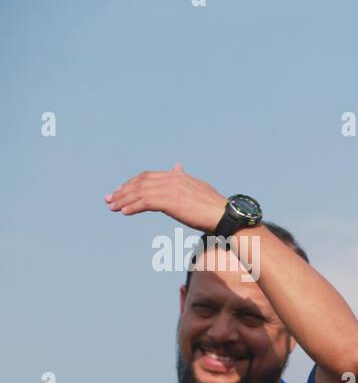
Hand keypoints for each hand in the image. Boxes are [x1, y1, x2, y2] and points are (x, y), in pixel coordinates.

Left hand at [104, 163, 226, 232]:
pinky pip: (145, 203)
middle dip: (123, 190)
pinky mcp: (170, 201)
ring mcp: (170, 189)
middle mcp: (172, 179)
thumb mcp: (197, 186)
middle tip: (109, 199)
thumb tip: (177, 167)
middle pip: (140, 182)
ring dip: (123, 200)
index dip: (131, 183)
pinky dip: (132, 206)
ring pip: (139, 192)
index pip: (147, 176)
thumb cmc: (214, 205)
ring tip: (112, 207)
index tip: (120, 191)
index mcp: (176, 176)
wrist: (223, 215)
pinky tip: (124, 211)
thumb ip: (184, 177)